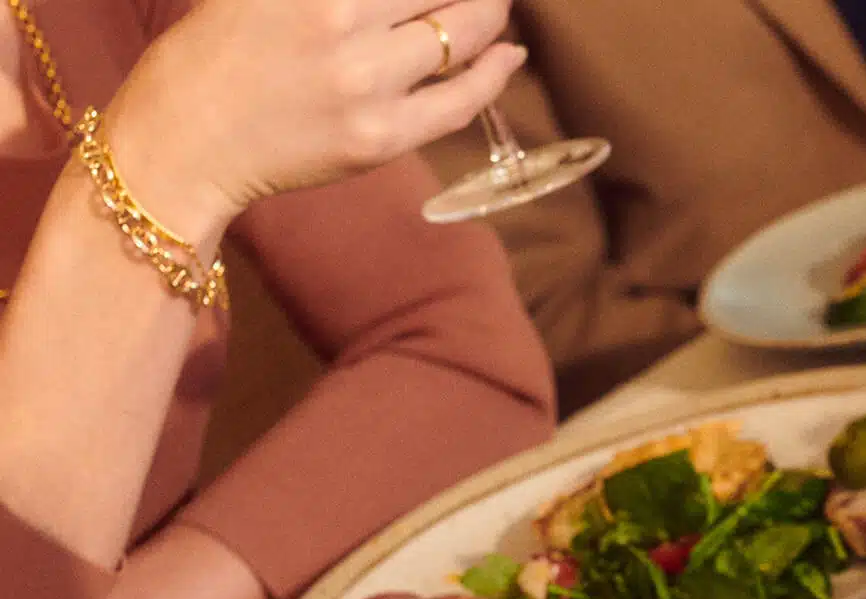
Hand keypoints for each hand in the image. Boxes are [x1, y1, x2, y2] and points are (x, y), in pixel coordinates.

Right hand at [104, 0, 524, 236]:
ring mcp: (365, 84)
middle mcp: (340, 23)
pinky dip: (495, 73)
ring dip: (489, 14)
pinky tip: (509, 53)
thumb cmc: (210, 56)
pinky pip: (460, 102)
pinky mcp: (380, 138)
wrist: (182, 144)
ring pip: (461, 35)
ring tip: (496, 6)